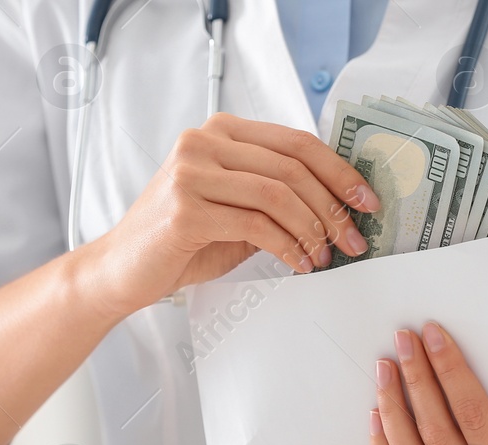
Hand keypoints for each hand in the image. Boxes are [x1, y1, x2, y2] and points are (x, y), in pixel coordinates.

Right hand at [87, 113, 379, 313]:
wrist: (121, 269)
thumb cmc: (182, 240)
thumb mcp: (234, 206)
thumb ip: (274, 194)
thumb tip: (338, 204)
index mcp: (220, 131)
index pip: (296, 142)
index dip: (338, 171)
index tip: (366, 200)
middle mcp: (203, 142)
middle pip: (292, 167)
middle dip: (332, 206)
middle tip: (353, 238)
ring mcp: (191, 173)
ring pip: (277, 194)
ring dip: (313, 229)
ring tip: (326, 255)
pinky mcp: (186, 209)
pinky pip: (256, 225)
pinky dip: (287, 247)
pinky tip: (299, 263)